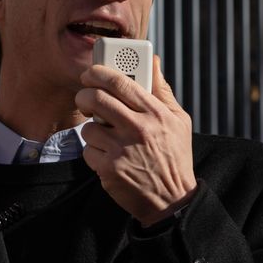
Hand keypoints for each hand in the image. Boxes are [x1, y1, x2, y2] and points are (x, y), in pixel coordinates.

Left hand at [76, 55, 196, 225]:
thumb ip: (162, 90)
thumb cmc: (174, 156)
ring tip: (108, 138)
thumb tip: (153, 61)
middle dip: (84, 95)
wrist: (171, 200)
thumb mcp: (178, 120)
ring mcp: (121, 149)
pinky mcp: (109, 169)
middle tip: (85, 99)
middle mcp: (138, 128)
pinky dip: (95, 154)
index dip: (98, 72)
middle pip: (96, 98)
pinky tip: (110, 158)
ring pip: (88, 127)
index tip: (91, 73)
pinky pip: (88, 151)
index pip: (120, 81)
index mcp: (155, 113)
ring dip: (93, 131)